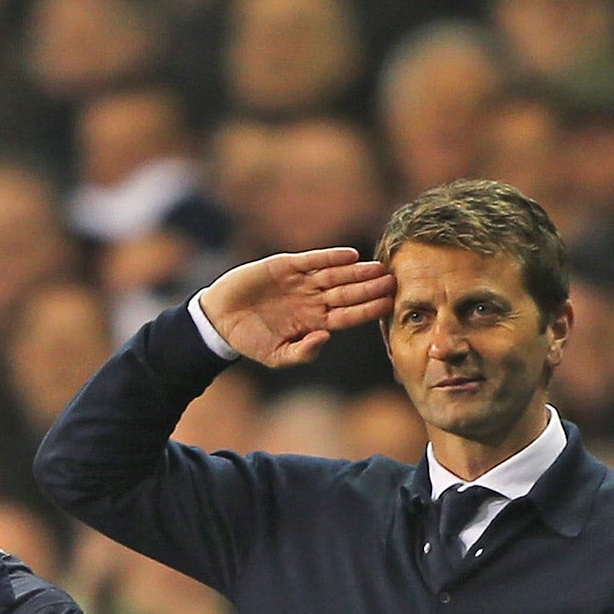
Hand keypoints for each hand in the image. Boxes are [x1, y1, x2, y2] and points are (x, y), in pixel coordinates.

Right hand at [195, 248, 395, 367]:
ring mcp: (301, 282)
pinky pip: (313, 260)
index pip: (348, 315)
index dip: (369, 310)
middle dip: (370, 288)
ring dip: (357, 272)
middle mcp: (312, 300)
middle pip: (348, 293)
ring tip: (379, 268)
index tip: (390, 304)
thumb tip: (325, 338)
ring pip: (335, 275)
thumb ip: (302, 353)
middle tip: (393, 281)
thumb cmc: (249, 341)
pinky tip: (351, 256)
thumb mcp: (275, 356)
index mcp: (314, 322)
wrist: (219, 319)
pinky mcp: (286, 266)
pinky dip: (331, 257)